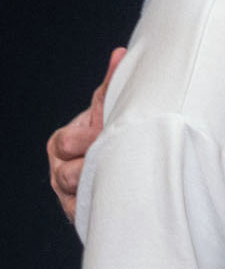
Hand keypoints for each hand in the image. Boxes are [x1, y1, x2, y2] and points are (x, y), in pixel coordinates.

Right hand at [49, 48, 123, 220]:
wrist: (115, 166)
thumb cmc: (109, 134)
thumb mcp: (109, 111)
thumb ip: (112, 86)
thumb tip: (120, 54)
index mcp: (62, 143)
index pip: (67, 142)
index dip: (90, 140)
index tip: (108, 136)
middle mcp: (59, 170)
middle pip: (67, 173)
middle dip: (94, 165)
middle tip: (120, 158)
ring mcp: (67, 194)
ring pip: (78, 194)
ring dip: (99, 185)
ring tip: (122, 177)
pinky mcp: (78, 214)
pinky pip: (83, 213)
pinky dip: (99, 205)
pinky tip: (117, 198)